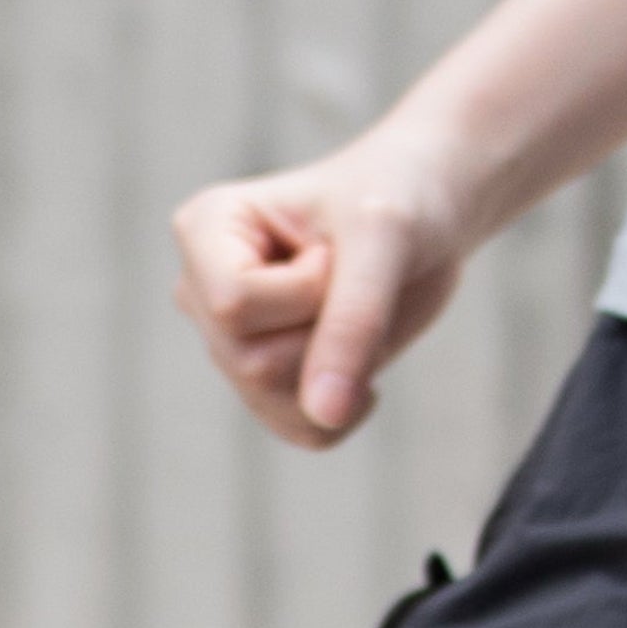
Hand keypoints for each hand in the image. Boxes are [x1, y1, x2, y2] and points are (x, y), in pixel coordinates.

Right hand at [171, 144, 471, 448]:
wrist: (424, 213)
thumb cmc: (396, 195)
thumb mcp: (383, 240)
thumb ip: (352, 321)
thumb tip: (324, 413)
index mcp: (204, 229)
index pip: (232, 306)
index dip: (304, 294)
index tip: (333, 251)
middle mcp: (202, 291)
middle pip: (251, 364)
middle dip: (325, 335)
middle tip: (350, 279)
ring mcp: (229, 344)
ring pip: (275, 405)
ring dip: (340, 370)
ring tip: (353, 309)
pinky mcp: (264, 385)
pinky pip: (303, 432)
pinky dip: (347, 406)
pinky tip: (359, 356)